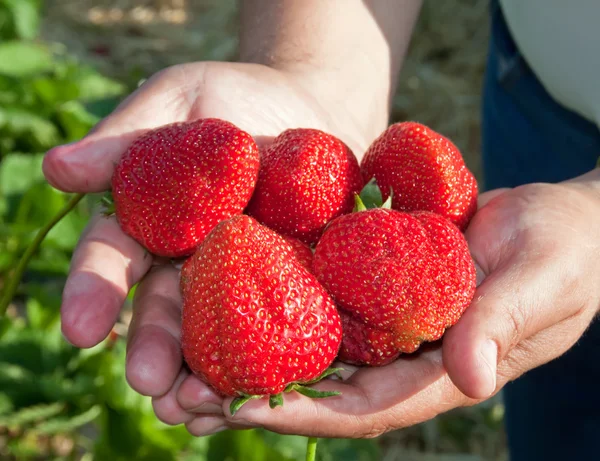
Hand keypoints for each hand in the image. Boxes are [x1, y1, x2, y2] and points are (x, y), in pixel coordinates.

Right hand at [43, 61, 373, 431]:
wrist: (314, 110)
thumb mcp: (180, 100)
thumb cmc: (236, 100)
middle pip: (165, 309)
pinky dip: (273, 357)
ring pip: (217, 332)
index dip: (95, 291)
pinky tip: (269, 387)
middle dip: (153, 346)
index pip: (115, 258)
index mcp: (153, 221)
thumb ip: (127, 138)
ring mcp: (244, 276)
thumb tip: (56, 168)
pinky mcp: (295, 282)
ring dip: (206, 371)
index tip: (78, 329)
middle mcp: (191, 259)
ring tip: (199, 406)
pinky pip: (282, 322)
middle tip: (149, 384)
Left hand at [170, 170, 599, 437]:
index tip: (233, 410)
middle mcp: (403, 354)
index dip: (300, 412)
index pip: (361, 407)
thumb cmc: (565, 250)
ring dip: (245, 352)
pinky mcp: (376, 282)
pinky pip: (320, 297)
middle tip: (176, 394)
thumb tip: (470, 376)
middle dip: (249, 394)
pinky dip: (274, 302)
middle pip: (318, 385)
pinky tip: (227, 293)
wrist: (561, 218)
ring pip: (308, 345)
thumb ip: (506, 322)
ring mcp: (387, 320)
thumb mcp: (544, 278)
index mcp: (439, 371)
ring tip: (176, 355)